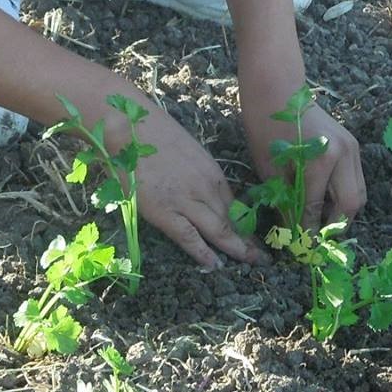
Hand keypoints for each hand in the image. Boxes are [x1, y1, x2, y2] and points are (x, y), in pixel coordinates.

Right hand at [106, 103, 267, 271]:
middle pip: (233, 220)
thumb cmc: (154, 134)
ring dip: (236, 249)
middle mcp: (205, 187)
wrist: (128, 125)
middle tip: (262, 257)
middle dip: (249, 241)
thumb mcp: (189, 151)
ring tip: (249, 263)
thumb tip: (205, 193)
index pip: (236, 205)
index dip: (246, 224)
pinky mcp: (164, 211)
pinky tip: (215, 265)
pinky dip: (204, 253)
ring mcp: (186, 200)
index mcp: (212, 172)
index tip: (254, 238)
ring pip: (218, 230)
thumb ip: (200, 174)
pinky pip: (189, 237)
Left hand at [243, 94, 365, 232]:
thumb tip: (293, 234)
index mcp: (318, 160)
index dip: (308, 232)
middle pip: (350, 206)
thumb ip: (286, 203)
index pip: (315, 209)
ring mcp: (352, 149)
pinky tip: (324, 199)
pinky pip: (354, 179)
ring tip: (319, 220)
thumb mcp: (270, 170)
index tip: (300, 248)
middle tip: (315, 236)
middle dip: (334, 226)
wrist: (278, 90)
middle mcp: (343, 155)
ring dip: (341, 211)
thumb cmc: (266, 128)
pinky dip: (343, 194)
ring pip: (357, 194)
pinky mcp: (353, 145)